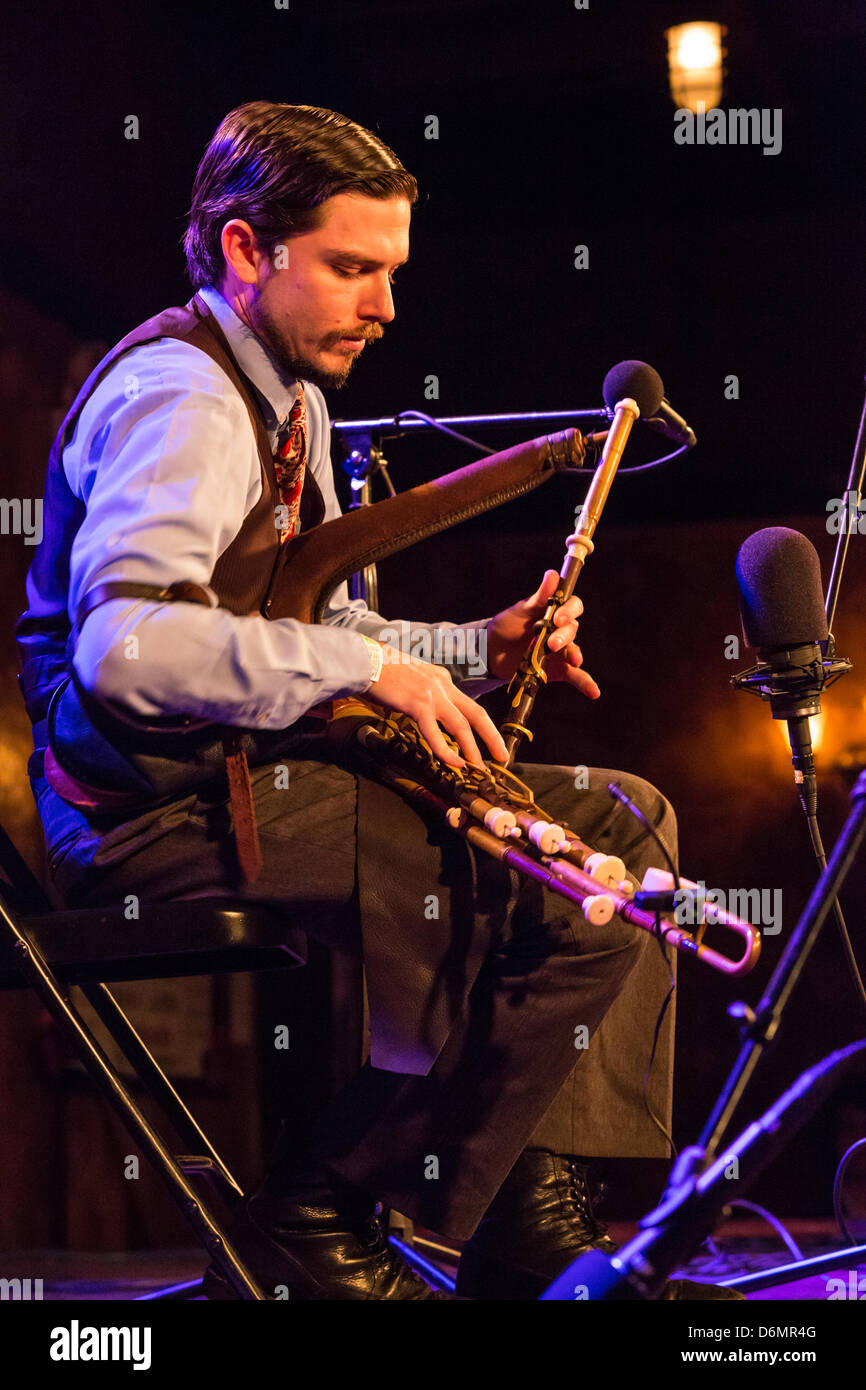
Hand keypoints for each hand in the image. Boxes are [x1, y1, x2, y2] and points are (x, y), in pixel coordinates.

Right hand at [368, 644, 508, 769]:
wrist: (365, 661)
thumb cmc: (381, 670)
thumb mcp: (412, 677)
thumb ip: (425, 691)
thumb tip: (426, 710)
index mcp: (442, 678)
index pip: (467, 704)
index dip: (479, 725)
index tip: (486, 740)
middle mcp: (442, 684)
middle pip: (477, 713)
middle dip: (492, 737)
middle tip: (503, 755)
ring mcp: (432, 694)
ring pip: (462, 725)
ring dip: (473, 749)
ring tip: (479, 767)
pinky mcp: (418, 704)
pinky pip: (436, 734)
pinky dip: (447, 751)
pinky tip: (454, 763)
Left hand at [484, 569, 600, 697]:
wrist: (491, 653)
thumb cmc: (507, 625)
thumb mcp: (521, 610)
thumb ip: (539, 596)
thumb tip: (552, 574)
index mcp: (555, 612)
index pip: (573, 607)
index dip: (569, 611)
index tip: (558, 617)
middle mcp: (561, 630)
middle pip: (573, 630)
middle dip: (564, 636)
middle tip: (551, 643)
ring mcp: (560, 651)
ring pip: (575, 651)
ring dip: (575, 655)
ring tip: (574, 661)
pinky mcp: (557, 670)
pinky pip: (575, 676)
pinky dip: (585, 683)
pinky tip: (594, 692)